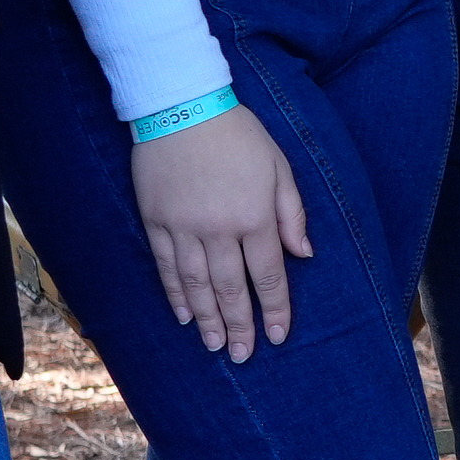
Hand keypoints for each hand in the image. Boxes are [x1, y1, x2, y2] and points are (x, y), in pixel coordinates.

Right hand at [131, 104, 312, 357]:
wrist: (180, 103)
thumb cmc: (237, 134)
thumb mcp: (278, 166)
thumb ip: (291, 213)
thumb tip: (304, 254)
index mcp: (254, 216)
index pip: (268, 275)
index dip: (273, 309)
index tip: (276, 336)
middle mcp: (219, 229)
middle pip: (231, 288)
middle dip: (240, 325)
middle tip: (243, 355)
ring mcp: (183, 227)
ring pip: (197, 284)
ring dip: (207, 319)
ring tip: (215, 345)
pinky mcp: (155, 221)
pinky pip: (166, 267)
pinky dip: (175, 294)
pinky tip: (183, 316)